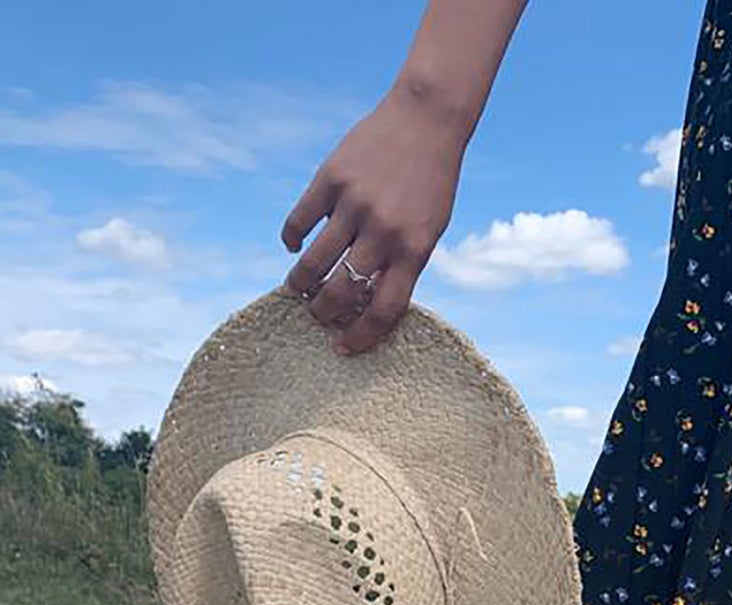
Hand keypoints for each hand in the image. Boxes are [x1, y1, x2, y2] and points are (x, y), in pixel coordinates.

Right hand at [282, 88, 466, 353]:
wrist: (426, 122)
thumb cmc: (430, 184)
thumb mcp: (429, 230)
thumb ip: (402, 264)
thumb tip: (365, 300)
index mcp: (414, 251)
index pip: (383, 310)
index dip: (361, 336)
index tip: (343, 348)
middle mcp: (383, 232)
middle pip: (342, 291)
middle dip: (324, 313)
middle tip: (316, 316)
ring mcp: (355, 204)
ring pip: (314, 261)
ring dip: (301, 284)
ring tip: (297, 291)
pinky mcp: (330, 178)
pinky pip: (300, 220)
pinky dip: (292, 238)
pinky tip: (293, 246)